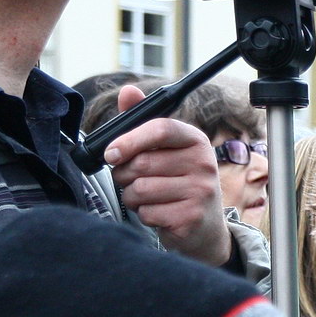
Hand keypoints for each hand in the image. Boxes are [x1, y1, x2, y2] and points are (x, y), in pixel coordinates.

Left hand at [106, 85, 230, 266]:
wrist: (203, 226)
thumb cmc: (177, 182)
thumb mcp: (163, 150)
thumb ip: (142, 121)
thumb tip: (128, 90)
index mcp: (196, 140)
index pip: (161, 128)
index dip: (130, 140)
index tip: (111, 153)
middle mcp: (204, 164)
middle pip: (142, 163)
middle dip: (124, 175)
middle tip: (132, 180)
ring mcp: (201, 192)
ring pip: (140, 190)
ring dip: (132, 197)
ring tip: (147, 198)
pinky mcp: (192, 218)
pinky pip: (147, 213)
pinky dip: (144, 216)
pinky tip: (158, 214)